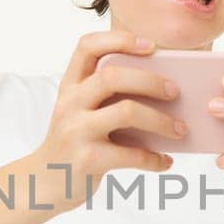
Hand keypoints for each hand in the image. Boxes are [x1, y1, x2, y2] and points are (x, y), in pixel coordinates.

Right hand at [34, 30, 185, 209]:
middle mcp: (70, 103)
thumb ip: (107, 97)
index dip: (120, 40)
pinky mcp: (87, 160)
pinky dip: (154, 159)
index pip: (87, 46)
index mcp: (70, 86)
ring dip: (161, 120)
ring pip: (127, 112)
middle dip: (151, 81)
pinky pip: (131, 155)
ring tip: (180, 129)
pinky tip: (165, 161)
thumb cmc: (74, 143)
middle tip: (175, 92)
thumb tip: (166, 92)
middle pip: (112, 77)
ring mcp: (76, 131)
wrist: (42, 183)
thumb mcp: (80, 112)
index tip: (152, 46)